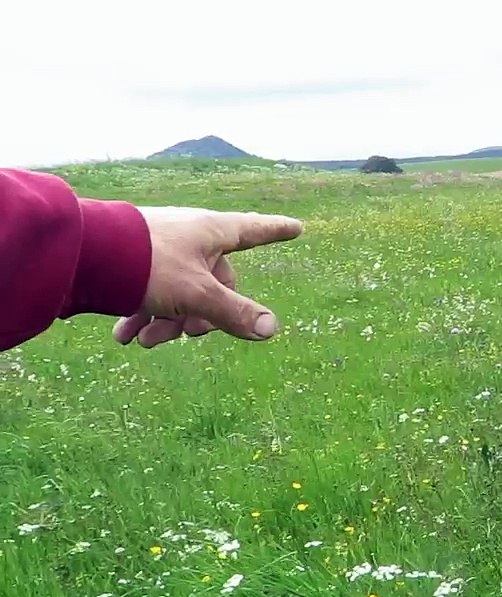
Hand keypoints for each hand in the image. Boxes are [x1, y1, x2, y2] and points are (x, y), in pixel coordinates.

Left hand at [112, 207, 302, 348]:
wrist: (81, 255)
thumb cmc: (148, 265)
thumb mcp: (197, 294)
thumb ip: (233, 313)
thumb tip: (271, 329)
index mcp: (212, 232)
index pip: (255, 231)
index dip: (276, 230)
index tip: (297, 227)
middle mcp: (190, 237)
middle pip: (216, 280)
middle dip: (202, 316)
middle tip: (185, 336)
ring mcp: (161, 248)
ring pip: (181, 292)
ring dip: (167, 323)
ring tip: (145, 342)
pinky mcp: (134, 262)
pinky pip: (150, 292)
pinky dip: (143, 316)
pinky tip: (126, 338)